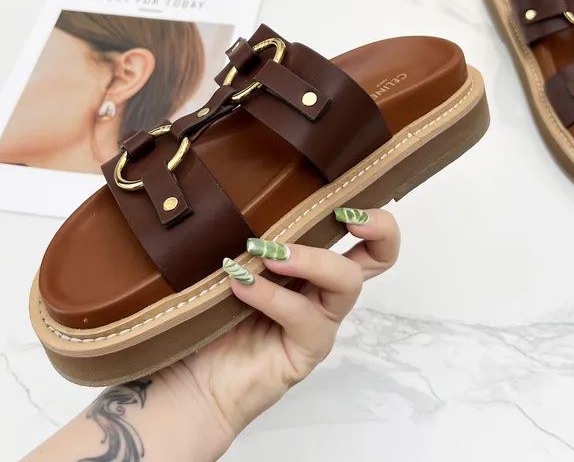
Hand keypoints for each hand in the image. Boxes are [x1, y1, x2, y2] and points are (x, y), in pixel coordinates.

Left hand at [158, 207, 399, 456]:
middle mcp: (325, 290)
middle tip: (345, 215)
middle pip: (381, 257)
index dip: (371, 214)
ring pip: (346, 282)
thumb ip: (248, 237)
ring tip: (266, 253)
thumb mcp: (233, 264)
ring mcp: (320, 321)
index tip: (345, 199)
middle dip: (378, 227)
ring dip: (310, 259)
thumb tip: (244, 192)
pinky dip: (271, 295)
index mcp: (312, 264)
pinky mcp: (307, 350)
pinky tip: (240, 285)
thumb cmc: (209, 316)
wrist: (193, 381)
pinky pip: (301, 316)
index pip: (360, 234)